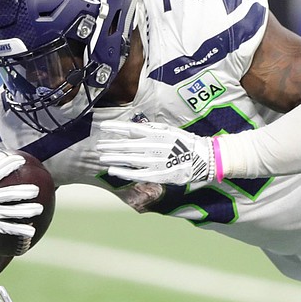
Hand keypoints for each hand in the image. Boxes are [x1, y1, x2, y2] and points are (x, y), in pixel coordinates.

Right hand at [0, 155, 44, 244]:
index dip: (9, 165)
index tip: (21, 160)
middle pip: (9, 193)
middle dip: (25, 191)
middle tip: (37, 189)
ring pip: (11, 212)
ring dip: (27, 211)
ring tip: (39, 209)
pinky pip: (6, 228)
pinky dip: (19, 230)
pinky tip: (31, 231)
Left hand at [96, 120, 218, 186]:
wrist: (202, 158)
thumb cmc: (184, 143)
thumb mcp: (168, 130)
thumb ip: (150, 130)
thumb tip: (132, 130)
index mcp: (155, 133)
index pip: (129, 129)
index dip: (114, 128)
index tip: (102, 127)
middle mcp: (152, 146)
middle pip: (125, 145)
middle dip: (110, 145)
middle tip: (98, 145)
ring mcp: (153, 161)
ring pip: (128, 159)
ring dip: (113, 158)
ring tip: (102, 157)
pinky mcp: (156, 174)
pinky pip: (136, 174)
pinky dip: (123, 172)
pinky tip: (112, 170)